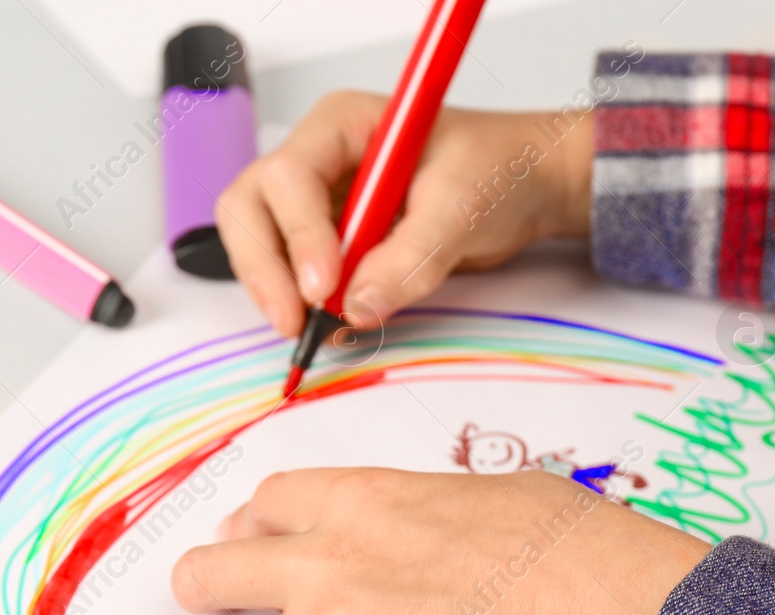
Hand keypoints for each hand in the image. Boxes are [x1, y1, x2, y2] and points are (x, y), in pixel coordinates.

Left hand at [170, 469, 708, 614]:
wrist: (595, 609)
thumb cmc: (561, 544)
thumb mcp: (472, 496)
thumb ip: (405, 515)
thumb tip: (398, 534)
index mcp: (361, 498)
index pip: (268, 503)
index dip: (252, 524)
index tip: (246, 538)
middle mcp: (330, 558)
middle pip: (218, 569)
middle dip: (202, 584)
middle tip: (200, 594)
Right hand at [216, 97, 592, 335]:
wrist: (524, 185)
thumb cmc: (497, 169)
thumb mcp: (463, 207)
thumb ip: (412, 257)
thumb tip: (358, 308)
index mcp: (342, 126)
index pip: (289, 176)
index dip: (298, 234)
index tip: (325, 287)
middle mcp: (317, 158)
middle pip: (251, 208)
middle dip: (265, 267)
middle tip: (294, 321)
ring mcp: (315, 200)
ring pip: (257, 242)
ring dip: (274, 288)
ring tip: (311, 328)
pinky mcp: (324, 239)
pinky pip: (288, 271)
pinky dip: (297, 302)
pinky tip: (326, 324)